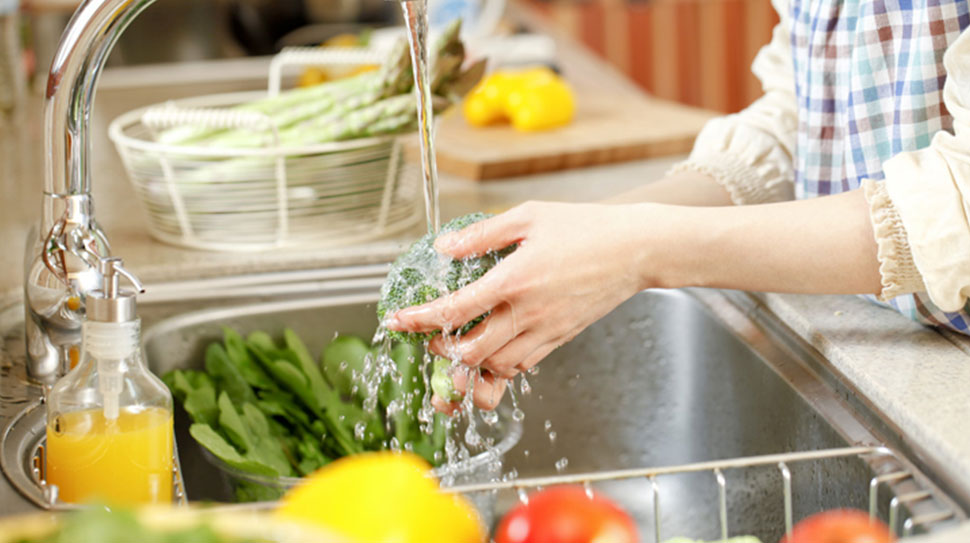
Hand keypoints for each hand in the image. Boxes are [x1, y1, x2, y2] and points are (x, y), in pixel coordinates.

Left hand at [386, 201, 653, 410]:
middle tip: (430, 337)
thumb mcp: (529, 216)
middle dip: (442, 350)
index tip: (397, 321)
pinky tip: (493, 353)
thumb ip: (482, 234)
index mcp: (514, 279)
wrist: (636, 249)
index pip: (455, 309)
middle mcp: (528, 312)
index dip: (420, 319)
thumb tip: (444, 246)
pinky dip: (501, 367)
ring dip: (470, 366)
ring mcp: (546, 330)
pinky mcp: (561, 338)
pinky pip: (524, 366)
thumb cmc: (586, 227)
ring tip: (457, 350)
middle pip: (471, 351)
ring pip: (497, 367)